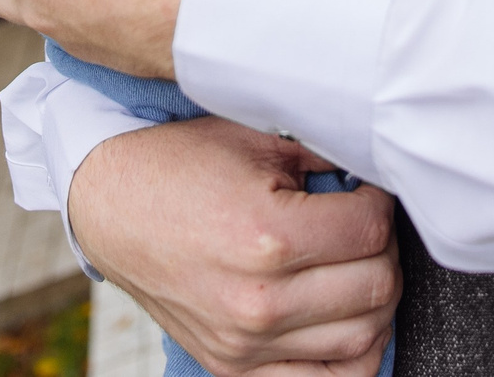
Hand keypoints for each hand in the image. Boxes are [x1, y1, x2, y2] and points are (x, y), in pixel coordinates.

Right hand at [73, 118, 399, 376]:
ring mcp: (247, 342)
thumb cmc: (177, 166)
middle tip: (362, 226)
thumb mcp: (252, 140)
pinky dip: (351, 352)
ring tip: (355, 267)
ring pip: (364, 338)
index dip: (380, 203)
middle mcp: (260, 299)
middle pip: (376, 286)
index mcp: (268, 236)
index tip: (366, 193)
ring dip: (375, 300)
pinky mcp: (234, 366)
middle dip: (383, 250)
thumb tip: (376, 169)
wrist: (110, 204)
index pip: (372, 231)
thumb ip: (323, 156)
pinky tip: (344, 316)